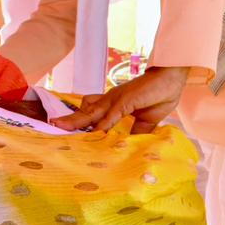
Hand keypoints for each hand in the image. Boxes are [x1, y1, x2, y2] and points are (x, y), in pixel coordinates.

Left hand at [55, 66, 190, 134]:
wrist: (172, 78)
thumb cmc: (159, 95)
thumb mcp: (146, 120)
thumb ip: (137, 131)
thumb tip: (131, 146)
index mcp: (113, 104)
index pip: (91, 112)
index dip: (78, 121)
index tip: (64, 129)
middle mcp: (110, 100)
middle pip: (85, 112)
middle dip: (69, 121)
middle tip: (52, 127)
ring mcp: (116, 99)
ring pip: (92, 113)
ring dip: (76, 122)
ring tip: (60, 128)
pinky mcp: (126, 100)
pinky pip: (112, 114)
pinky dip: (103, 124)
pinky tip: (96, 133)